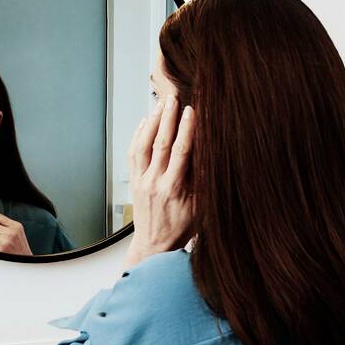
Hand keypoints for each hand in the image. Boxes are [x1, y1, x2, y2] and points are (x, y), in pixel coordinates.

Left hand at [126, 95, 195, 265]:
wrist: (155, 245)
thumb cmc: (182, 227)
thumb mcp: (201, 208)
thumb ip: (203, 182)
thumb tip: (210, 156)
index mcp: (175, 189)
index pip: (182, 153)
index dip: (187, 130)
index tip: (192, 112)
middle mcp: (156, 182)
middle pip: (161, 144)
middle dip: (168, 118)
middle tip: (173, 98)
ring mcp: (142, 181)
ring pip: (144, 145)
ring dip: (152, 122)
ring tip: (160, 104)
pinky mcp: (135, 181)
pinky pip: (133, 153)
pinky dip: (138, 135)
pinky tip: (145, 122)